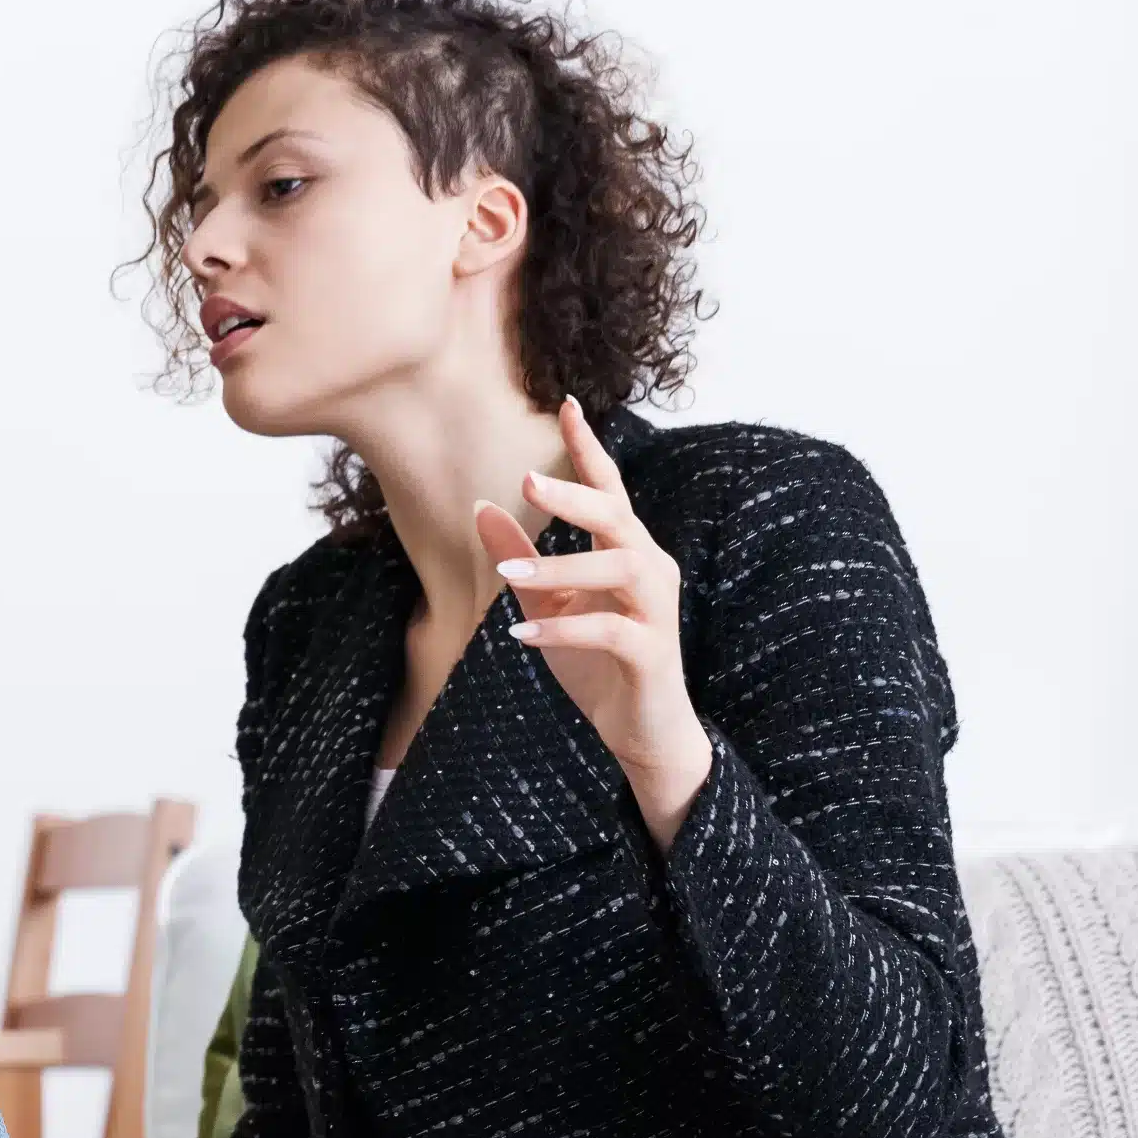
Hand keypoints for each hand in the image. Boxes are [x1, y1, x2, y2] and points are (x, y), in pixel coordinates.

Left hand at [478, 398, 713, 846]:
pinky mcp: (653, 653)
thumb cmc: (599, 666)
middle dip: (576, 497)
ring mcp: (657, 611)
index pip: (610, 491)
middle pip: (618, 518)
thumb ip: (519, 559)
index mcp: (627, 552)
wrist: (643, 733)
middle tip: (528, 479)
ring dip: (561, 569)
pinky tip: (523, 637)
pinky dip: (566, 631)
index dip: (589, 449)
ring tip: (509, 574)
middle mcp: (650, 570)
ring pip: (618, 570)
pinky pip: (612, 632)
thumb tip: (480, 507)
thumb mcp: (547, 607)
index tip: (566, 403)